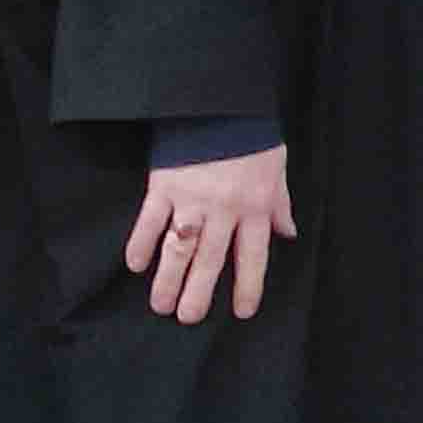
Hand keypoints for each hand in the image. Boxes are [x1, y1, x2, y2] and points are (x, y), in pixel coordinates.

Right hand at [130, 144, 297, 322]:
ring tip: (160, 305)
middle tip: (188, 319)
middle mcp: (223, 210)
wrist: (220, 104)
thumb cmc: (252, 139)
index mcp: (254, 208)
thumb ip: (280, 206)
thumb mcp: (277, 171)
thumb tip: (288, 234)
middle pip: (210, 260)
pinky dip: (139, 243)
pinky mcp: (163, 186)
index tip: (241, 312)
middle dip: (199, 293)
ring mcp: (190, 200)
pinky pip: (149, 220)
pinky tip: (135, 265)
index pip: (252, 257)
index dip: (248, 286)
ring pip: (178, 248)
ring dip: (168, 279)